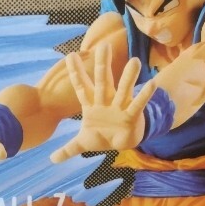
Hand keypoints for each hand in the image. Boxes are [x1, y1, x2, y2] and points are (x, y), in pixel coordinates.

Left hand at [50, 44, 155, 162]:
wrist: (120, 143)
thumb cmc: (101, 136)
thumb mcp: (83, 143)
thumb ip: (68, 149)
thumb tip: (52, 159)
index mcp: (91, 104)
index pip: (82, 86)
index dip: (76, 73)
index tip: (69, 56)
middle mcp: (105, 101)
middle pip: (103, 81)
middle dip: (103, 65)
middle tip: (104, 46)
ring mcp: (119, 106)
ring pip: (124, 89)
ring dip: (129, 77)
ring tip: (135, 62)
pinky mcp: (132, 115)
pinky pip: (138, 104)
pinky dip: (144, 96)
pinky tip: (152, 84)